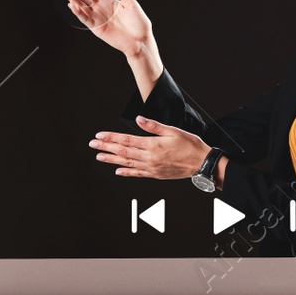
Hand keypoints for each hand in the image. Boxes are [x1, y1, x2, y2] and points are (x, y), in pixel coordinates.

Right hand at [53, 0, 152, 59]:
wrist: (140, 41)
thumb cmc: (139, 23)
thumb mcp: (132, 3)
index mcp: (107, 0)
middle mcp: (100, 8)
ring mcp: (97, 17)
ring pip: (80, 5)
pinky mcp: (97, 28)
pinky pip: (85, 18)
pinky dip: (78, 12)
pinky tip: (71, 4)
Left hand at [90, 116, 210, 179]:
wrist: (202, 163)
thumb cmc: (190, 145)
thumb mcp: (173, 131)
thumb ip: (154, 126)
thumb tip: (139, 119)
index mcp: (152, 145)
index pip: (126, 140)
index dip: (111, 138)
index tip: (99, 136)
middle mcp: (149, 158)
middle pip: (123, 152)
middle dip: (106, 148)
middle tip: (93, 145)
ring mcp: (151, 168)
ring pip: (127, 163)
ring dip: (112, 160)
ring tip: (99, 157)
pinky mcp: (156, 174)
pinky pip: (137, 174)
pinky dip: (127, 172)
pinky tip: (118, 171)